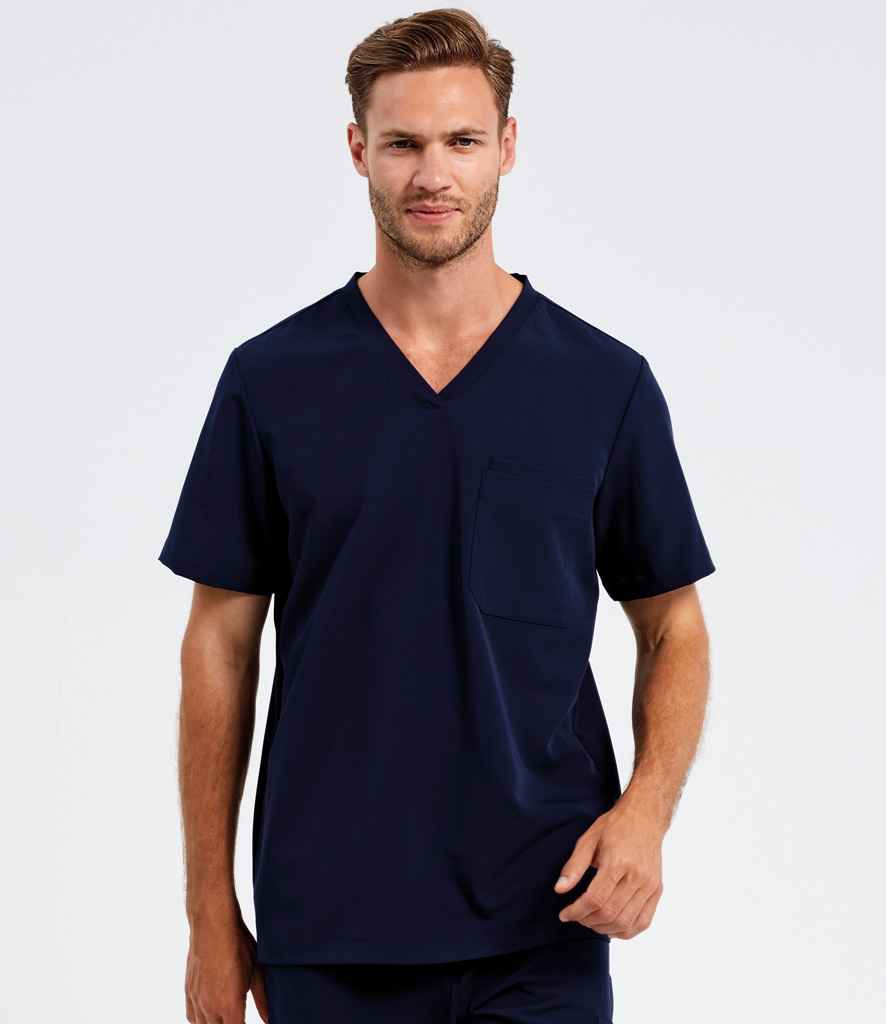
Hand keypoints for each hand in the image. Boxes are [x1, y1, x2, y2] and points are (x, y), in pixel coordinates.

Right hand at [185, 912, 268, 1022]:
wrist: (212, 924)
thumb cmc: (237, 944)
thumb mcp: (257, 971)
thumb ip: (263, 999)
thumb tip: (271, 1019)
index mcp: (229, 1005)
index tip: (246, 1021)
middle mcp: (209, 1007)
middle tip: (240, 1017)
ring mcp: (196, 1001)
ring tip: (228, 1016)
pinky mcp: (188, 993)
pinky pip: (192, 1018)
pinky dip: (202, 1021)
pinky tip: (211, 1015)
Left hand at [553, 797, 664, 938]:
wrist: (645, 816)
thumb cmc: (614, 826)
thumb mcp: (588, 839)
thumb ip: (574, 866)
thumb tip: (559, 889)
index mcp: (618, 862)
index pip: (595, 899)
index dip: (576, 912)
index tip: (564, 914)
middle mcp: (637, 876)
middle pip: (610, 913)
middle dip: (587, 921)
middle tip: (576, 917)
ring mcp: (650, 885)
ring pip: (626, 922)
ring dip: (604, 928)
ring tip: (590, 921)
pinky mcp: (657, 890)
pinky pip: (643, 922)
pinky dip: (625, 930)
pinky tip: (611, 926)